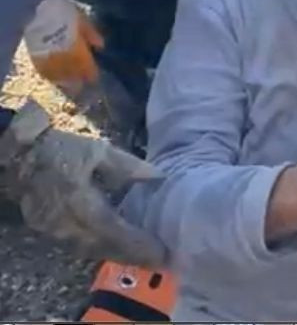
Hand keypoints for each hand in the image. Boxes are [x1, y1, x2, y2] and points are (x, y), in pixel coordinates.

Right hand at [0, 100, 166, 265]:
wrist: (23, 157)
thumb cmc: (62, 150)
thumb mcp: (98, 151)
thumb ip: (128, 167)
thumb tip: (158, 177)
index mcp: (80, 202)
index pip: (114, 230)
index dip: (138, 243)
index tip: (160, 250)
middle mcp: (68, 224)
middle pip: (104, 247)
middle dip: (132, 255)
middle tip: (158, 258)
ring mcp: (56, 232)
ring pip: (92, 251)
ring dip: (117, 254)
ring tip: (142, 255)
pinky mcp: (50, 233)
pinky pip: (79, 247)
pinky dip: (101, 248)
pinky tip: (116, 245)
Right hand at [24, 0, 102, 92]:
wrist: (35, 10)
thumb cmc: (63, 12)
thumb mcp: (82, 19)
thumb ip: (91, 34)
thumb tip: (101, 46)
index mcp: (80, 54)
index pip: (89, 71)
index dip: (92, 74)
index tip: (95, 75)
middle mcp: (66, 63)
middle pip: (74, 79)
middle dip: (80, 79)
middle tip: (83, 79)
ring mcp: (50, 64)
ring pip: (60, 79)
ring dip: (66, 80)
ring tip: (70, 79)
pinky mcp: (36, 62)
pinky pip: (46, 74)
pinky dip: (52, 76)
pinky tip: (55, 74)